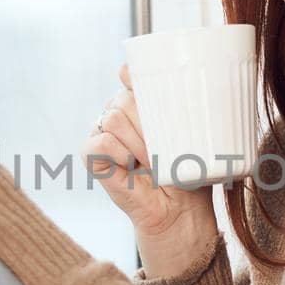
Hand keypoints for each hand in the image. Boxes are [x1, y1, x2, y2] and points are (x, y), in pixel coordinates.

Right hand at [83, 62, 216, 246]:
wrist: (180, 211)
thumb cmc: (189, 173)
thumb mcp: (193, 135)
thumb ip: (184, 109)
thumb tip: (189, 87)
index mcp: (141, 104)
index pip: (129, 74)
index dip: (131, 73)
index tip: (141, 80)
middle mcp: (119, 115)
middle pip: (124, 98)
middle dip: (147, 122)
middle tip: (164, 148)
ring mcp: (103, 134)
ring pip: (113, 118)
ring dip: (137, 141)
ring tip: (152, 161)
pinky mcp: (92, 157)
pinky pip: (100, 142)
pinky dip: (120, 153)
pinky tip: (131, 166)